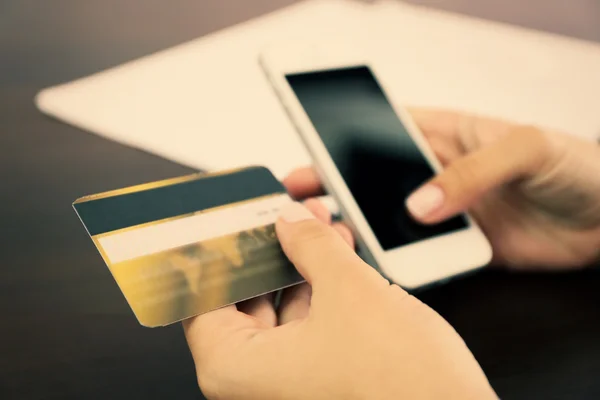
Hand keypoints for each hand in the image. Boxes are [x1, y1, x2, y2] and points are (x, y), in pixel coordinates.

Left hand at [184, 202, 495, 399]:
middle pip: (245, 297)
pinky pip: (306, 324)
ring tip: (319, 225)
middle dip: (271, 249)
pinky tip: (337, 256)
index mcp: (236, 367)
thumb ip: (311, 246)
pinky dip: (320, 290)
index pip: (204, 295)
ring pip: (280, 308)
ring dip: (301, 265)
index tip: (231, 220)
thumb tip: (290, 221)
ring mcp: (287, 383)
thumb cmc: (403, 388)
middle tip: (285, 214)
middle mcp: (254, 381)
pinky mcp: (318, 379)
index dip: (221, 250)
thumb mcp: (351, 292)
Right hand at [285, 109, 599, 269]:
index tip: (311, 147)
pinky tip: (375, 261)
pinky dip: (396, 258)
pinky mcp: (460, 246)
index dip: (346, 136)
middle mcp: (440, 172)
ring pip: (391, 217)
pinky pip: (419, 253)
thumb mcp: (526, 147)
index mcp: (449, 133)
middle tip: (300, 193)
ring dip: (362, 223)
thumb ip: (471, 171)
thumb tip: (419, 205)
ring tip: (328, 230)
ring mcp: (448, 210)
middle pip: (376, 177)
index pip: (386, 129)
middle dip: (336, 183)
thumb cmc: (580, 165)